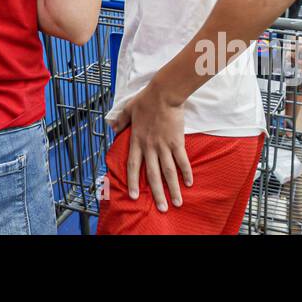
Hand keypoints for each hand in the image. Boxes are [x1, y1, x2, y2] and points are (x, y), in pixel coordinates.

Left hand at [109, 84, 191, 211]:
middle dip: (157, 193)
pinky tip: (189, 183)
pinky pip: (182, 160)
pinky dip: (186, 172)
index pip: (133, 166)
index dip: (133, 182)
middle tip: (162, 208)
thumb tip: (113, 127)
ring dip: (173, 189)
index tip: (133, 196)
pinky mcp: (177, 142)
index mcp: (137, 140)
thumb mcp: (128, 109)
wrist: (163, 94)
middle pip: (153, 175)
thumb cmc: (146, 100)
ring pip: (168, 172)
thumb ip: (121, 121)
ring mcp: (164, 145)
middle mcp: (150, 147)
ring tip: (177, 202)